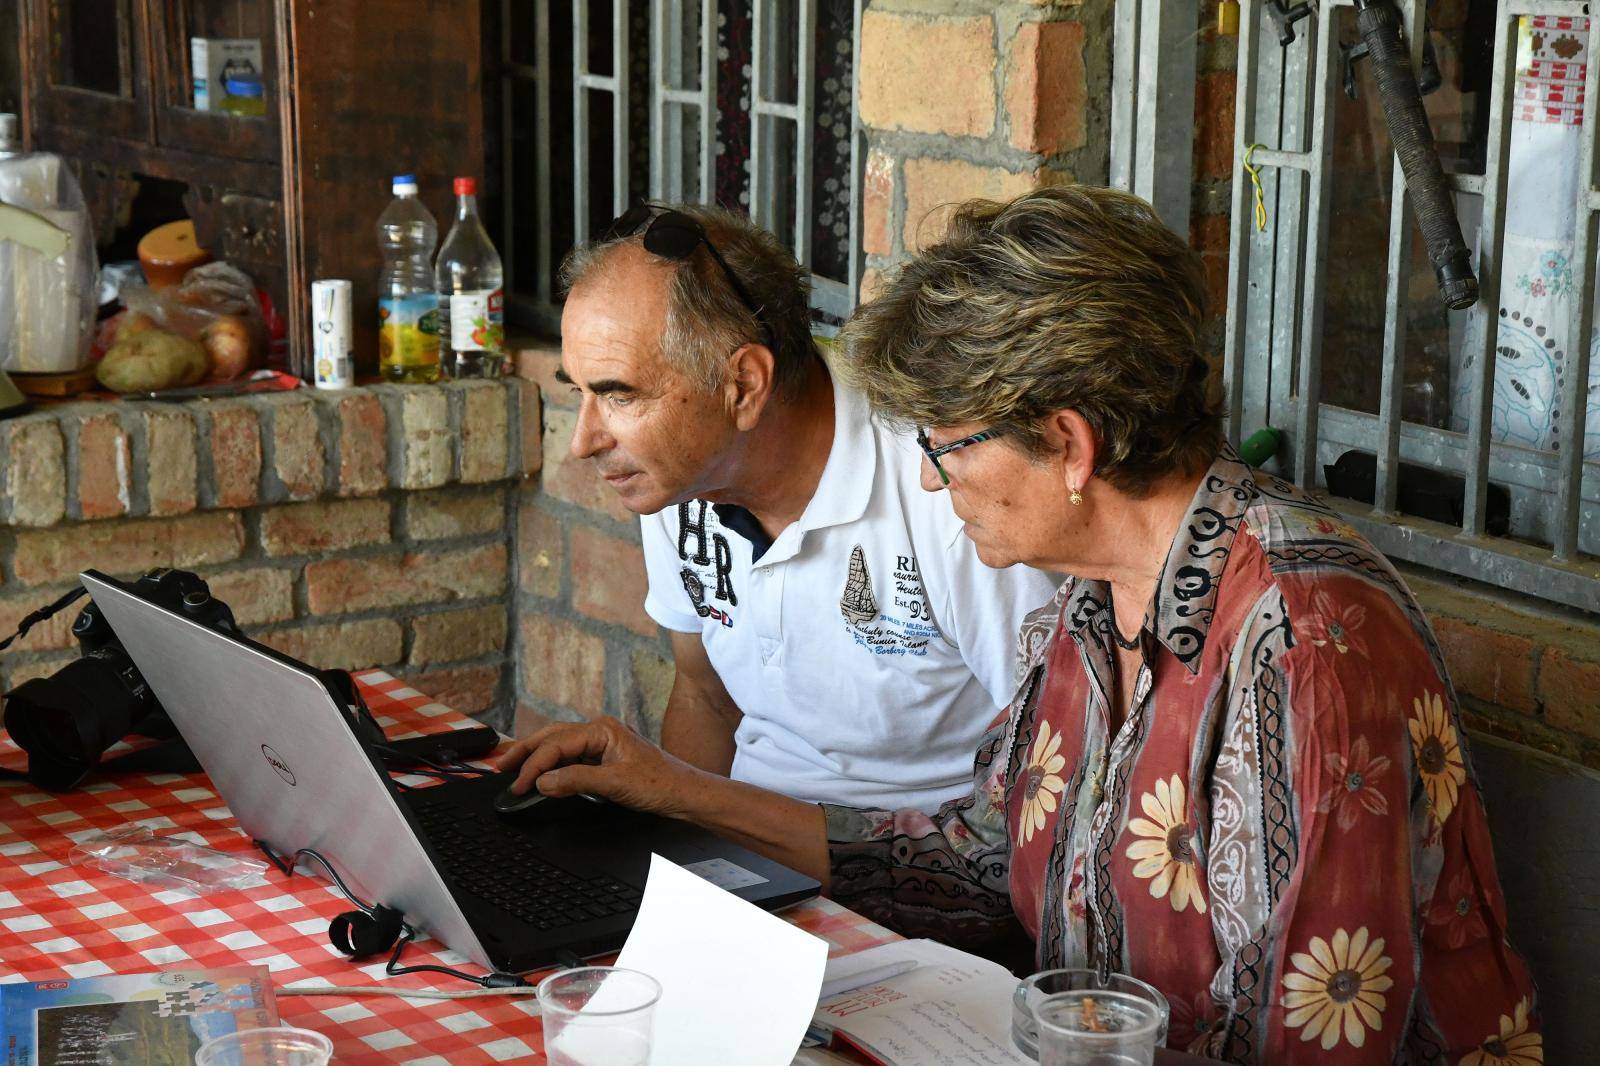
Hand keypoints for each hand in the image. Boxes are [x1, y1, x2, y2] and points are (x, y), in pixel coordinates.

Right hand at [494, 717, 701, 819]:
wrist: (685, 792)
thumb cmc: (660, 784)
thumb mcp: (614, 784)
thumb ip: (576, 781)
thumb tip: (543, 782)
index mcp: (601, 729)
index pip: (555, 745)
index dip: (534, 766)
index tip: (519, 786)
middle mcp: (600, 730)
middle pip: (551, 737)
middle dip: (524, 751)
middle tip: (500, 766)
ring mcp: (602, 743)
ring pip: (559, 745)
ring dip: (536, 756)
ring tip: (513, 767)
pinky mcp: (604, 756)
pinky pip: (571, 756)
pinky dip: (552, 765)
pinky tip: (542, 773)